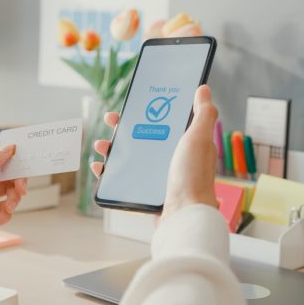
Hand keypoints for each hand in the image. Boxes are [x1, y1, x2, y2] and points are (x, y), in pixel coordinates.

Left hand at [0, 139, 27, 263]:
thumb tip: (7, 148)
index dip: (6, 149)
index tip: (21, 155)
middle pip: (5, 170)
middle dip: (17, 178)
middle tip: (21, 188)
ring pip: (8, 190)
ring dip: (13, 199)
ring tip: (7, 208)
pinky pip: (5, 208)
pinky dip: (5, 214)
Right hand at [91, 85, 218, 218]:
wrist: (183, 215)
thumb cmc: (193, 177)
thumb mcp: (199, 139)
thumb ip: (203, 113)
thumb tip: (203, 89)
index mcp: (185, 145)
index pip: (163, 122)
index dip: (147, 111)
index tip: (132, 104)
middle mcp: (172, 160)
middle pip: (143, 138)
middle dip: (123, 129)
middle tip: (110, 121)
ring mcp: (159, 177)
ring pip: (131, 158)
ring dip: (112, 150)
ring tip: (101, 146)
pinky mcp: (147, 193)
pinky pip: (123, 180)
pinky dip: (109, 173)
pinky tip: (100, 168)